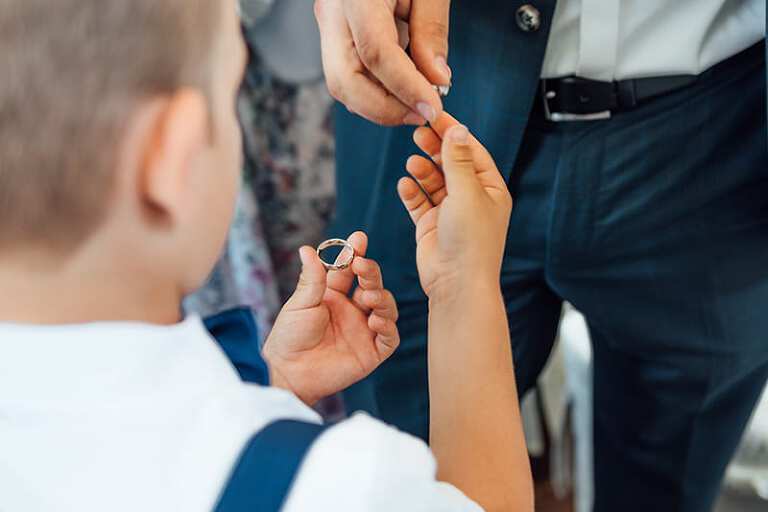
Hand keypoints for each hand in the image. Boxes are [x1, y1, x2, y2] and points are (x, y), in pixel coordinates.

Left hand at [263, 232, 399, 405]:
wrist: (288, 371)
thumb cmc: (289, 337)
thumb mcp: (299, 304)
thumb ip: (312, 278)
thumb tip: (307, 249)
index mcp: (334, 295)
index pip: (351, 270)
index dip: (356, 254)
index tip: (359, 239)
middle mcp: (352, 310)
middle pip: (371, 285)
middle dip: (371, 273)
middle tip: (362, 266)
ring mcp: (363, 330)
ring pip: (386, 308)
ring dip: (382, 298)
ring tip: (368, 296)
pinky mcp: (371, 352)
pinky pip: (389, 338)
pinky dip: (387, 327)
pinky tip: (375, 320)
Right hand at [314, 0, 450, 125]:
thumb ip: (431, 30)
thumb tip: (436, 80)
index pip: (375, 52)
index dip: (405, 87)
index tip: (433, 106)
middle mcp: (332, 12)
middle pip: (344, 80)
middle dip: (384, 109)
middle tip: (422, 113)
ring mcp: (328, 26)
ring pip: (342, 85)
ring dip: (381, 104)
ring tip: (418, 101)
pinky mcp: (335, 36)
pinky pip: (349, 76)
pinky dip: (377, 91)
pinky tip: (404, 88)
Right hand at [397, 113, 511, 297]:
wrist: (457, 283)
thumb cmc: (470, 241)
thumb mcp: (466, 193)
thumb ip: (457, 160)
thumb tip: (458, 129)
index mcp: (490, 189)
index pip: (471, 151)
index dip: (453, 133)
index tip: (434, 116)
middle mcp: (471, 199)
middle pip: (450, 163)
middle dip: (434, 148)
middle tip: (417, 133)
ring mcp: (450, 212)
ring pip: (433, 181)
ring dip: (422, 170)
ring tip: (412, 162)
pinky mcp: (431, 226)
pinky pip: (419, 202)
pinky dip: (412, 192)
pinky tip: (405, 184)